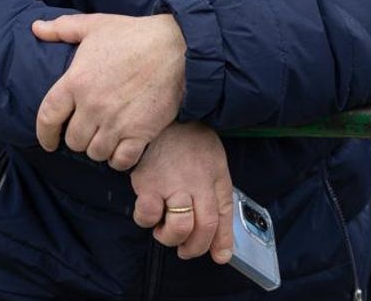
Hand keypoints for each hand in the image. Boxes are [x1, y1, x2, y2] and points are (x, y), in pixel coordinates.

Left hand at [32, 13, 186, 170]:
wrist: (177, 48)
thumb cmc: (134, 35)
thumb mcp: (95, 25)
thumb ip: (62, 28)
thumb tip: (36, 28)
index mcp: (76, 81)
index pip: (47, 117)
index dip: (44, 134)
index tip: (48, 141)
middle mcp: (92, 106)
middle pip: (73, 140)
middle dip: (78, 138)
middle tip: (88, 130)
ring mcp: (116, 122)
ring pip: (95, 153)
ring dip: (98, 148)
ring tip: (105, 137)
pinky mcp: (140, 133)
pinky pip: (121, 161)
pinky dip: (119, 159)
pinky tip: (121, 149)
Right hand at [130, 122, 234, 262]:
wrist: (163, 113)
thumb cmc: (188, 140)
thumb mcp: (214, 162)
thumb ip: (220, 199)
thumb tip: (222, 247)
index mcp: (215, 176)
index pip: (223, 216)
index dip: (221, 241)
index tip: (219, 256)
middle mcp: (196, 182)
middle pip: (203, 228)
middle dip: (194, 248)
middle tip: (185, 249)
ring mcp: (171, 183)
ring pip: (178, 227)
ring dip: (171, 238)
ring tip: (165, 229)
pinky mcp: (147, 183)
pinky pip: (148, 216)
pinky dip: (147, 221)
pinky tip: (149, 210)